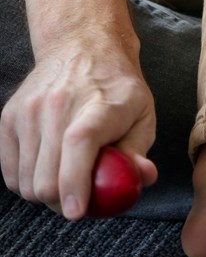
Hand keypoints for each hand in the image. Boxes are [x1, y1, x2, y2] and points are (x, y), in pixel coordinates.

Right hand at [0, 37, 157, 219]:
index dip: (75, 182)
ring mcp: (30, 110)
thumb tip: (141, 178)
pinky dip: (26, 181)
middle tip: (79, 195)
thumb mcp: (142, 113)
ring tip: (66, 173)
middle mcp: (59, 104)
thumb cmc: (116, 87)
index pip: (80, 143)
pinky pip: (10, 174)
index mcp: (100, 104)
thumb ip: (138, 151)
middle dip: (63, 200)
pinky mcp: (10, 116)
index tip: (77, 210)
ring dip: (46, 191)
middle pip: (47, 176)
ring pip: (26, 182)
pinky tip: (47, 166)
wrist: (82, 46)